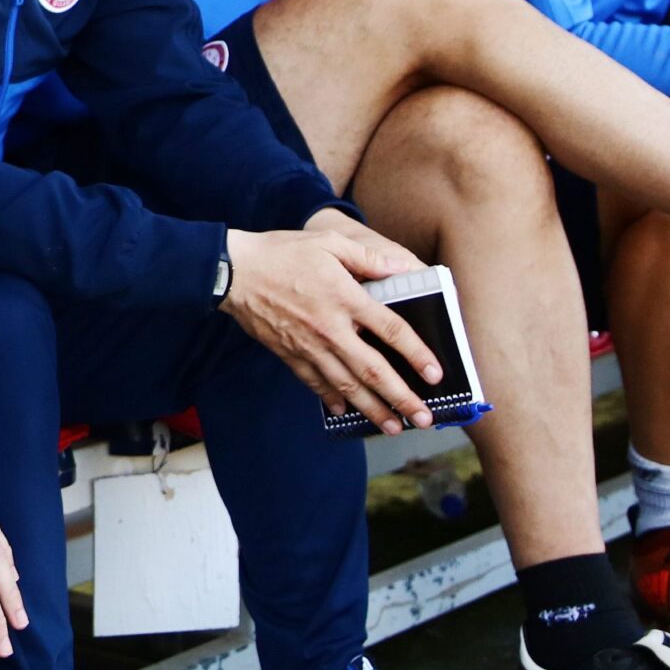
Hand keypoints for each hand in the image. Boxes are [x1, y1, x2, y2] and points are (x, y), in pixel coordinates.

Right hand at [221, 210, 439, 434]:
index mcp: (345, 298)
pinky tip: (346, 411)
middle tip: (423, 418)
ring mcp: (308, 346)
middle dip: (402, 398)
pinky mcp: (289, 355)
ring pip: (347, 385)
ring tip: (394, 427)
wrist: (233, 272)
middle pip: (373, 370)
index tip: (436, 373)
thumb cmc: (282, 252)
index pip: (391, 331)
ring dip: (373, 409)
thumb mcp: (328, 242)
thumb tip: (404, 268)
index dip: (417, 354)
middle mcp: (330, 329)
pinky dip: (332, 399)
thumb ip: (368, 257)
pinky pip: (315, 383)